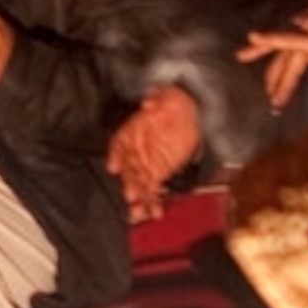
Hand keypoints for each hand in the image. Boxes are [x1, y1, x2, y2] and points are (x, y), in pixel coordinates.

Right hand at [106, 83, 202, 221]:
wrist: (192, 113)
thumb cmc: (174, 103)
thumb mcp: (168, 94)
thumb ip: (158, 97)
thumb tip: (150, 102)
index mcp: (133, 129)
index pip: (120, 142)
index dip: (116, 154)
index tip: (114, 166)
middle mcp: (136, 149)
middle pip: (128, 168)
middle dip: (129, 182)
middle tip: (131, 194)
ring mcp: (146, 163)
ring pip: (138, 184)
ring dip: (138, 198)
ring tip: (139, 212)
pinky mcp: (158, 174)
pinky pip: (152, 191)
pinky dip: (152, 202)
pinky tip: (154, 213)